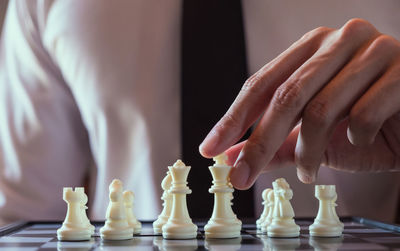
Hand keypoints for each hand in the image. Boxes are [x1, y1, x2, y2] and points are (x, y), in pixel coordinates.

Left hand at [199, 18, 399, 188]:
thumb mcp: (314, 135)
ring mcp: (373, 51)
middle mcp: (339, 41)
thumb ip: (275, 143)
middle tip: (240, 177)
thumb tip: (232, 157)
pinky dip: (354, 139)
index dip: (233, 119)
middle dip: (259, 143)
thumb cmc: (367, 125)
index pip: (261, 83)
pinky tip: (358, 143)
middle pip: (285, 96)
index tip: (211, 149)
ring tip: (309, 172)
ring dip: (309, 151)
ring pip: (320, 109)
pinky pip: (363, 114)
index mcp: (311, 47)